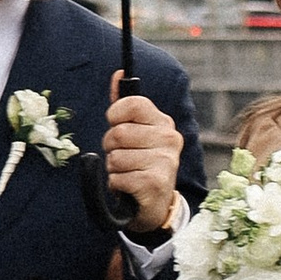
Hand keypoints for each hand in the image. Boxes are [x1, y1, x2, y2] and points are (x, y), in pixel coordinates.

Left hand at [105, 76, 183, 238]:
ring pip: (115, 157)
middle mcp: (169, 139)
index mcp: (163, 123)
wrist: (154, 205)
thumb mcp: (136, 132)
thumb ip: (125, 105)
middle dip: (111, 148)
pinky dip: (116, 184)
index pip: (132, 104)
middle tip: (123, 158)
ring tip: (128, 173)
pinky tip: (130, 187)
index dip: (115, 116)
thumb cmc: (141, 164)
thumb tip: (117, 73)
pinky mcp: (155, 183)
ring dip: (114, 169)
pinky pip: (117, 177)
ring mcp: (165, 161)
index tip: (117, 126)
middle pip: (118, 133)